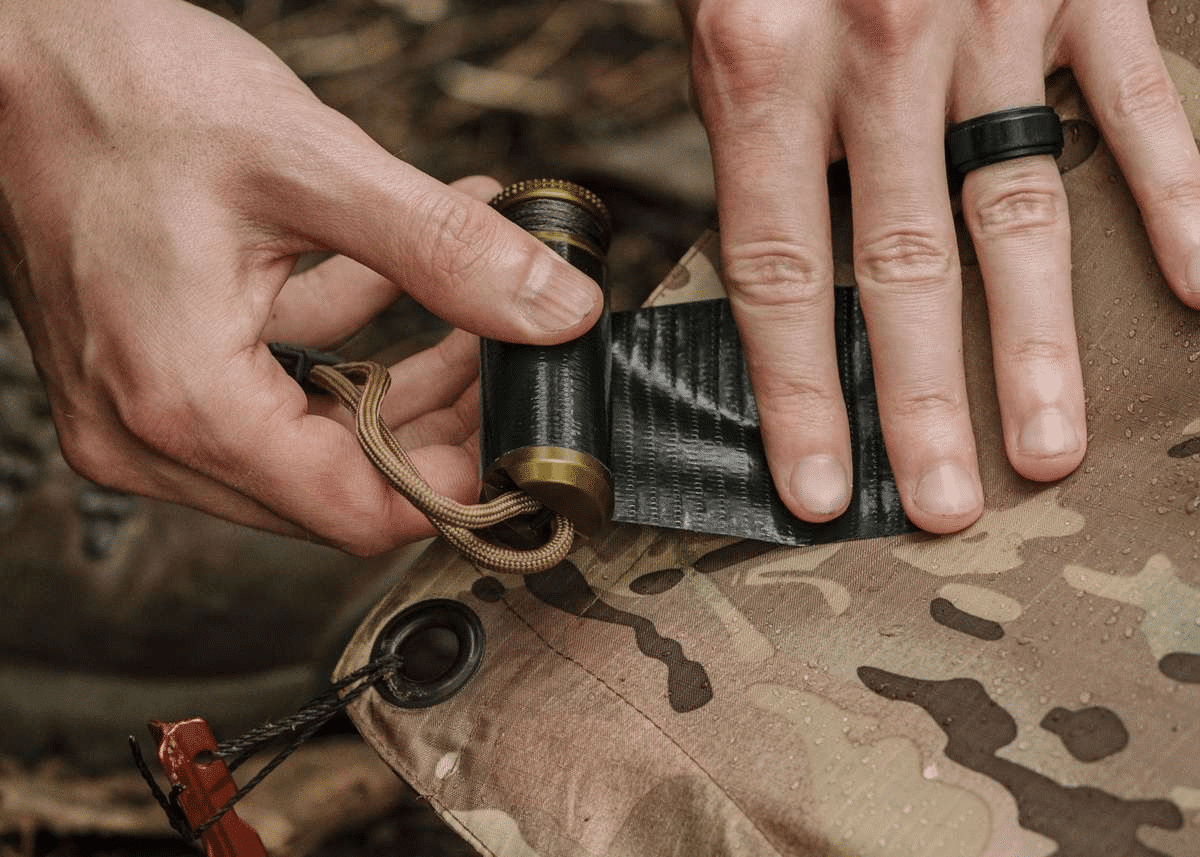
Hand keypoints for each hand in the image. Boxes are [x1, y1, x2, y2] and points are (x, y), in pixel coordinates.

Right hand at [0, 0, 601, 554]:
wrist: (9, 47)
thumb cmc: (120, 90)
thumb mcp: (308, 165)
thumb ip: (444, 249)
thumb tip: (554, 312)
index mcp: (185, 402)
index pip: (358, 510)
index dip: (460, 482)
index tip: (521, 434)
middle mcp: (149, 431)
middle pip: (340, 484)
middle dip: (441, 425)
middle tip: (511, 355)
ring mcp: (141, 406)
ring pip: (313, 439)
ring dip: (404, 382)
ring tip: (477, 308)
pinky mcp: (150, 368)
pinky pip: (273, 386)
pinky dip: (345, 340)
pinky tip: (399, 269)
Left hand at [680, 0, 1199, 531]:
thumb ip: (744, 111)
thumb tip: (768, 251)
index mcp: (760, 56)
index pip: (779, 268)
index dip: (796, 392)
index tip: (814, 489)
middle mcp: (876, 45)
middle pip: (903, 264)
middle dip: (920, 400)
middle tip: (939, 509)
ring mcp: (989, 12)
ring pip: (1019, 207)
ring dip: (1041, 341)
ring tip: (1053, 448)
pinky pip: (1138, 100)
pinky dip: (1178, 192)